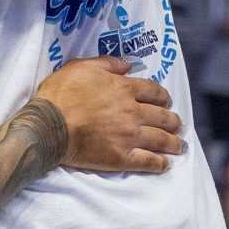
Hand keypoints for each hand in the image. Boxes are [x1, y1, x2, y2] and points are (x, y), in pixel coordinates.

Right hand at [33, 56, 182, 174]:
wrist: (49, 125)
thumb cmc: (61, 94)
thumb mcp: (81, 66)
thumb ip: (108, 63)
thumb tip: (127, 64)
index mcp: (124, 88)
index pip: (154, 91)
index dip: (164, 97)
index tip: (167, 101)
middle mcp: (132, 111)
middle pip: (163, 116)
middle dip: (173, 121)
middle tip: (177, 124)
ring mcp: (129, 136)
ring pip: (160, 139)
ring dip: (173, 142)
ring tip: (179, 146)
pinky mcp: (121, 157)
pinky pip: (148, 161)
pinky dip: (159, 163)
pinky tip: (165, 164)